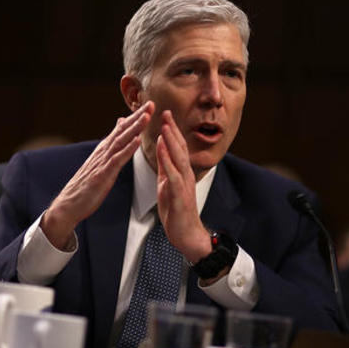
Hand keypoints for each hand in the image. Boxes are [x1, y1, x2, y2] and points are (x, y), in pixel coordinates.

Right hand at [41, 102, 153, 248]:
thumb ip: (110, 145)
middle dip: (137, 117)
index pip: (122, 129)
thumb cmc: (85, 185)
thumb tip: (119, 126)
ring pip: (121, 141)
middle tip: (151, 103)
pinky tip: (136, 141)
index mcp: (104, 150)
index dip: (135, 116)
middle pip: (122, 131)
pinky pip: (117, 160)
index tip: (149, 105)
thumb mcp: (99, 162)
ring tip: (146, 116)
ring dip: (134, 128)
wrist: (69, 204)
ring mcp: (102, 163)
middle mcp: (103, 152)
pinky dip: (127, 149)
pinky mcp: (102, 175)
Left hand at [155, 110, 211, 263]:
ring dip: (172, 141)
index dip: (171, 130)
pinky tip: (162, 151)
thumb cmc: (176, 210)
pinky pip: (174, 176)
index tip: (164, 114)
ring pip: (179, 158)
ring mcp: (184, 184)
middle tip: (165, 112)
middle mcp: (185, 174)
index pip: (177, 147)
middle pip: (179, 148)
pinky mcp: (180, 195)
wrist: (186, 235)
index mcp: (181, 172)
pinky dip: (168, 162)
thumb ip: (165, 167)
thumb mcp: (167, 184)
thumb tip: (162, 148)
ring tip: (165, 126)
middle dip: (172, 129)